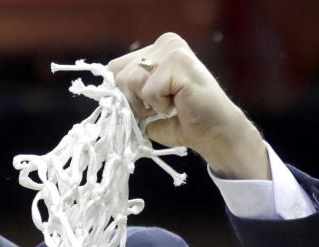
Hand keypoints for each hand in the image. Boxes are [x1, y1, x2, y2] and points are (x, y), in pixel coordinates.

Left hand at [108, 33, 270, 179]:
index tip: (147, 105)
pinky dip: (159, 105)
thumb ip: (126, 92)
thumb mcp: (144, 104)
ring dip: (147, 103)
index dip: (123, 94)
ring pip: (131, 80)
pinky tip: (179, 103)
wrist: (212, 133)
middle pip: (118, 74)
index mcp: (155, 49)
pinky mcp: (178, 61)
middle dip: (133, 100)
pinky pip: (148, 89)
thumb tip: (106, 93)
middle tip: (160, 107)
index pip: (114, 68)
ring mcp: (173, 49)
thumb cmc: (180, 121)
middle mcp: (165, 42)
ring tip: (170, 104)